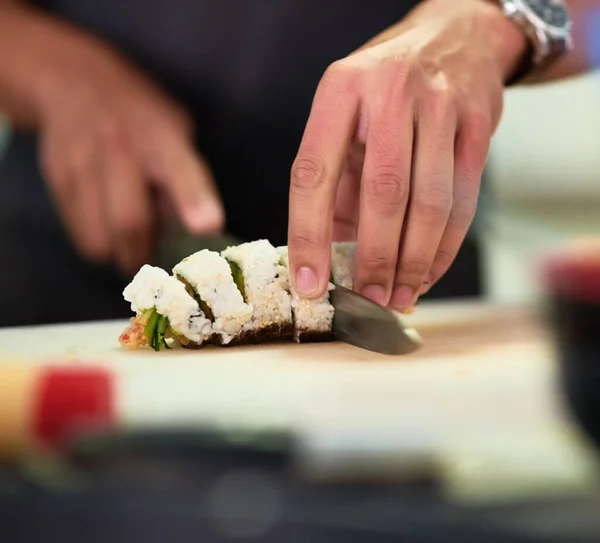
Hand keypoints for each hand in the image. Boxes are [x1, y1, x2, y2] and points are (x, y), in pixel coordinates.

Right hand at [38, 42, 223, 274]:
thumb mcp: (176, 133)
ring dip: (119, 255)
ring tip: (130, 241)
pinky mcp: (57, 177)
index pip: (180, 171)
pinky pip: (79, 234)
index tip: (207, 226)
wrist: (73, 82)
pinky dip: (98, 243)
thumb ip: (187, 178)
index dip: (194, 200)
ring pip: (99, 238)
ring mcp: (82, 162)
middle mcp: (121, 148)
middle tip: (153, 266)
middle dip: (144, 256)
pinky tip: (106, 225)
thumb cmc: (143, 118)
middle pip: (130, 221)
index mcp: (162, 138)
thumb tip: (195, 232)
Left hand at [288, 0, 525, 310]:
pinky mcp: (479, 123)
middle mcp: (390, 93)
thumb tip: (331, 256)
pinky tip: (428, 272)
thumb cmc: (386, 92)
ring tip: (398, 295)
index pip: (314, 173)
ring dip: (413, 261)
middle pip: (383, 193)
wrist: (456, 38)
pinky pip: (464, 201)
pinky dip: (445, 248)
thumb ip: (336, 182)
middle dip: (375, 258)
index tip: (310, 282)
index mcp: (340, 91)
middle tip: (368, 298)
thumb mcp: (345, 119)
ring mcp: (441, 105)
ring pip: (430, 203)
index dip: (309, 235)